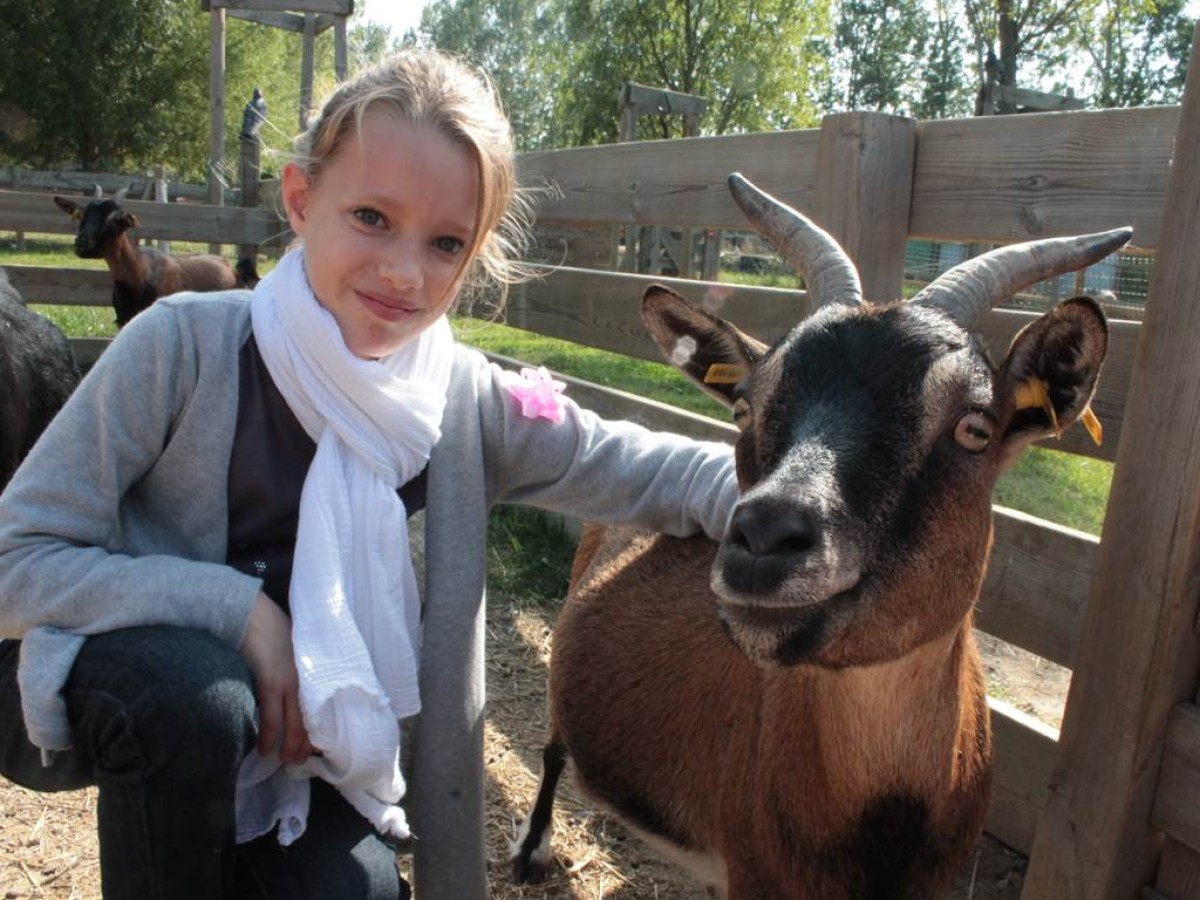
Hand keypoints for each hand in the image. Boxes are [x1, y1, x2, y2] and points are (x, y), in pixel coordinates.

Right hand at [239, 592, 313, 764]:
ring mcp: (291, 681)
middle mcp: (309, 678)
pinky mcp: (271, 682)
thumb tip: (300, 689)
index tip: (319, 746)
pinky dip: (268, 737)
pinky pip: (272, 718)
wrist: (251, 613)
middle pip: (314, 721)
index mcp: (317, 670)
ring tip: (285, 761)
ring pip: (296, 725)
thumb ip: (302, 669)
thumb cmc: (272, 629)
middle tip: (301, 762)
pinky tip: (265, 749)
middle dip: (307, 745)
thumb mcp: (297, 649)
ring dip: (290, 748)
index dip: (323, 729)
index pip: (327, 708)